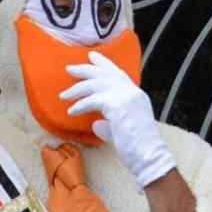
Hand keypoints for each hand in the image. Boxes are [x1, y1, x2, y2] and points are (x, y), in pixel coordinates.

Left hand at [60, 51, 173, 185]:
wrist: (148, 155)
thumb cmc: (137, 147)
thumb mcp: (122, 129)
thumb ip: (110, 123)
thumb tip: (96, 124)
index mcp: (136, 94)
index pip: (118, 73)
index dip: (104, 64)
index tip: (92, 56)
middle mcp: (132, 91)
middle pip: (105, 74)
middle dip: (86, 69)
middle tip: (70, 68)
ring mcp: (125, 96)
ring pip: (96, 84)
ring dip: (77, 89)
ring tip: (63, 95)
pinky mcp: (116, 105)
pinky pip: (92, 100)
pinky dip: (79, 105)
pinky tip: (71, 111)